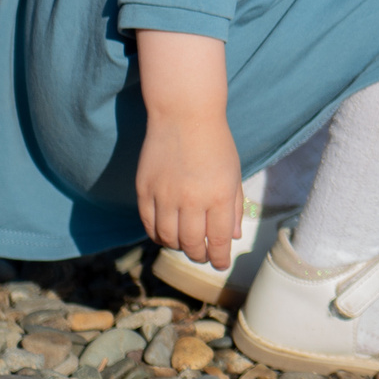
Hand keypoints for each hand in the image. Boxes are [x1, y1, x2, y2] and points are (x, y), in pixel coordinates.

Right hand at [132, 31, 243, 270]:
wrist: (184, 114)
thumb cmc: (216, 143)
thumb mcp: (233, 174)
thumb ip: (234, 207)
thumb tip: (233, 237)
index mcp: (220, 196)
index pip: (218, 240)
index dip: (219, 258)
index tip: (221, 264)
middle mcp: (192, 199)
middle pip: (192, 244)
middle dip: (199, 256)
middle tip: (203, 256)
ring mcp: (165, 195)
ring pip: (168, 238)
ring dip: (178, 247)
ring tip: (185, 245)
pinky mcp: (144, 189)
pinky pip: (148, 223)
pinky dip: (157, 234)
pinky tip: (165, 234)